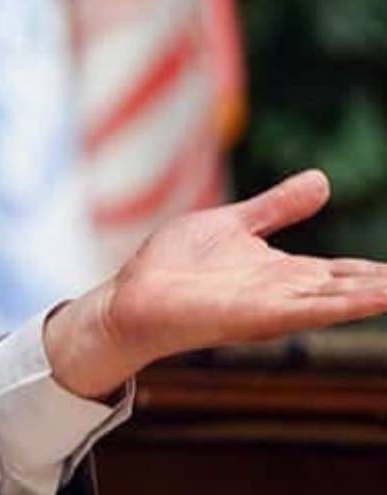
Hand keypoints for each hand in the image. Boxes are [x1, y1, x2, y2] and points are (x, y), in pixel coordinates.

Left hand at [45, 170, 386, 398]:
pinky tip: (379, 297)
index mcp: (285, 273)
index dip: (381, 272)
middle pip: (353, 288)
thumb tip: (323, 180)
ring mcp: (274, 305)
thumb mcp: (234, 224)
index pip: (347, 272)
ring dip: (379, 295)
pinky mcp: (256, 314)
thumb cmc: (175, 266)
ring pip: (341, 300)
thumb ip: (277, 207)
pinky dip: (346, 303)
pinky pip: (310, 309)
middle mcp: (287, 293)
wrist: (132, 297)